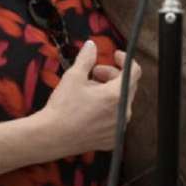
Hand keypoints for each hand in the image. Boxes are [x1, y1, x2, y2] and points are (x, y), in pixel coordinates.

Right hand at [34, 41, 140, 156]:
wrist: (52, 136)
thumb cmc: (63, 108)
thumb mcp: (74, 76)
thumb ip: (87, 58)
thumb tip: (91, 45)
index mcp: (116, 95)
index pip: (134, 72)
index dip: (125, 60)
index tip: (115, 56)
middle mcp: (122, 113)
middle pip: (126, 86)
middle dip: (112, 75)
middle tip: (94, 72)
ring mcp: (118, 128)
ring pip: (120, 103)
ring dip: (108, 92)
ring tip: (88, 91)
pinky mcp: (112, 139)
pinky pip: (115, 119)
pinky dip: (107, 110)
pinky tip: (90, 109)